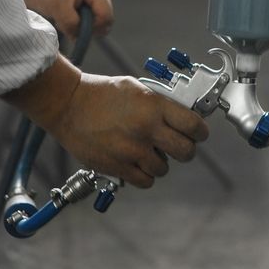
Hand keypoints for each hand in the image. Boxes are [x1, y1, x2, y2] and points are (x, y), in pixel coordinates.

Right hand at [2, 57, 208, 187]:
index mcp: (153, 107)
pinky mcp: (117, 167)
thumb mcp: (137, 88)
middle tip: (179, 146)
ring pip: (164, 169)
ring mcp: (131, 151)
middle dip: (186, 150)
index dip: (200, 132)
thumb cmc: (102, 94)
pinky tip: (137, 163)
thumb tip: (183, 115)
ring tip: (147, 152)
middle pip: (186, 152)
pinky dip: (144, 175)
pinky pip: (145, 181)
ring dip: (160, 162)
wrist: (67, 105)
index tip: (198, 134)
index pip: (194, 125)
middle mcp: (146, 129)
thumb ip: (161, 103)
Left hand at [6, 0, 113, 38]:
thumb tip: (78, 37)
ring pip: (92, 24)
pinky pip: (82, 22)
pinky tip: (60, 19)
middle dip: (87, 29)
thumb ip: (72, 23)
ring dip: (78, 28)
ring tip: (61, 20)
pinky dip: (72, 26)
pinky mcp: (78, 6)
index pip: (106, 17)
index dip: (95, 28)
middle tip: (68, 27)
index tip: (76, 30)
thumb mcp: (58, 6)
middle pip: (102, 22)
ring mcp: (87, 0)